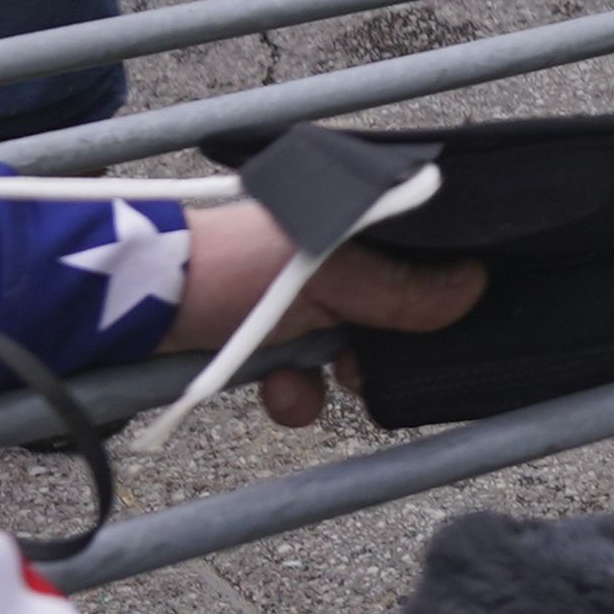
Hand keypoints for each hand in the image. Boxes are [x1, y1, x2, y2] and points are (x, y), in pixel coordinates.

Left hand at [161, 204, 494, 426]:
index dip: (434, 292)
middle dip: (374, 352)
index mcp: (351, 220)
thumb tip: (474, 287)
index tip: (440, 328)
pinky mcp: (268, 340)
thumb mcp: (327, 273)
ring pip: (347, 354)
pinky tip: (277, 391)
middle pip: (388, 313)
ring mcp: (298, 300)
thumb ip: (399, 289)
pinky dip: (295, 393)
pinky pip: (304, 379)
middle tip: (363, 368)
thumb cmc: (232, 263)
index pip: (420, 252)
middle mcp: (332, 256)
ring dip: (328, 381)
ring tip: (305, 384)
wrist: (139, 304)